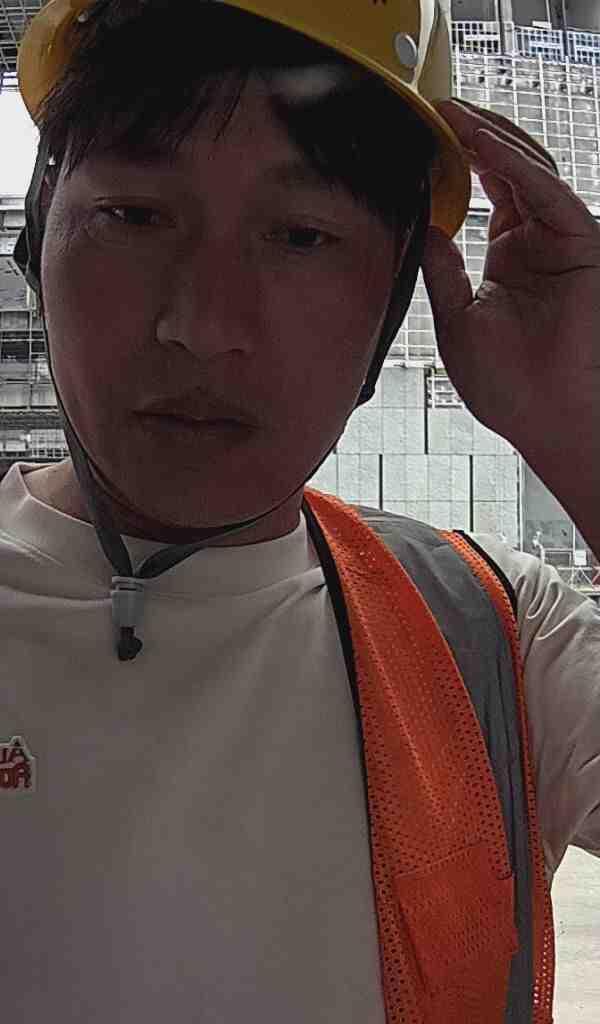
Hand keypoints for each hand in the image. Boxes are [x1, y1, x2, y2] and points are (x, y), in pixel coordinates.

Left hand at [421, 98, 599, 476]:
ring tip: (453, 114)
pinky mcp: (582, 245)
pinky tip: (484, 146)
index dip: (458, 162)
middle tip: (437, 108)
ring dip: (492, 139)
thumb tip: (423, 228)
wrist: (547, 420)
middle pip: (508, 171)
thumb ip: (442, 270)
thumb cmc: (510, 387)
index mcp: (510, 259)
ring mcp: (561, 241)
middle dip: (474, 136)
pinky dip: (516, 166)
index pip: (486, 193)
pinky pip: (548, 193)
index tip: (423, 140)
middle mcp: (538, 243)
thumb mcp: (457, 321)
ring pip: (530, 171)